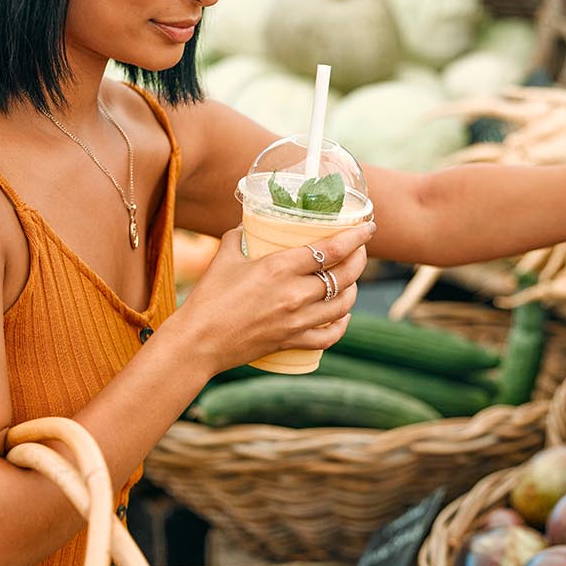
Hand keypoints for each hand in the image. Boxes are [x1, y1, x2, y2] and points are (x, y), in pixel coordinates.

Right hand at [171, 221, 374, 374]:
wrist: (197, 342)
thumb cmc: (208, 297)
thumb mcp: (225, 256)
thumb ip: (241, 236)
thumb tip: (252, 223)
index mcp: (280, 267)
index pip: (331, 248)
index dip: (356, 237)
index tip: (368, 228)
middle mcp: (295, 294)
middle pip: (344, 275)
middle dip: (360, 260)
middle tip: (361, 251)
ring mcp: (296, 321)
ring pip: (343, 304)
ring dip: (353, 290)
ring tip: (351, 281)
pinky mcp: (292, 341)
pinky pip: (329, 335)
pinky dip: (342, 325)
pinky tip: (343, 315)